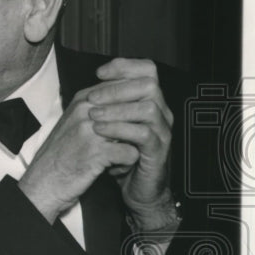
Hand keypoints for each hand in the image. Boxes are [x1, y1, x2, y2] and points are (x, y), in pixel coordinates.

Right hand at [19, 81, 139, 223]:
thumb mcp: (75, 122)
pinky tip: (116, 168)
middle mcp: (86, 110)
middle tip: (131, 140)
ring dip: (135, 144)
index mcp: (83, 99)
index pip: (124, 86)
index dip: (137, 104)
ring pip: (137, 128)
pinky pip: (131, 153)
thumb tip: (129, 97)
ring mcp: (90, 130)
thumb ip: (98, 107)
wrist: (42, 182)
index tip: (132, 122)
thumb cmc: (61, 153)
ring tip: (123, 155)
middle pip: (134, 106)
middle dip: (140, 123)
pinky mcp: (96, 152)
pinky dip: (128, 164)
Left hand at [86, 58, 176, 228]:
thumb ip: (108, 105)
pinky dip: (120, 130)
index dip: (124, 66)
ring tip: (93, 115)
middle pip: (149, 84)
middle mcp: (161, 112)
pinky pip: (144, 134)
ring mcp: (162, 131)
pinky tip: (101, 131)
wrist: (134, 188)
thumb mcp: (111, 125)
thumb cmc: (121, 154)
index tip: (99, 73)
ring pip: (148, 108)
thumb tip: (92, 84)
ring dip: (117, 109)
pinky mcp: (158, 151)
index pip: (146, 70)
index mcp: (150, 101)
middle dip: (118, 87)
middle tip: (92, 98)